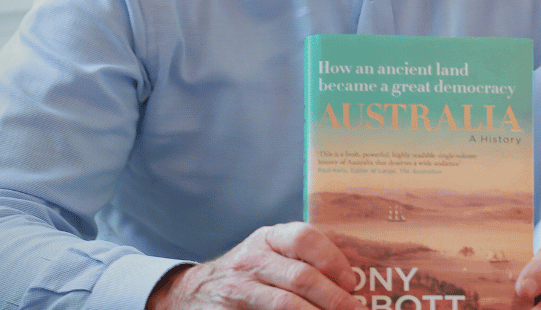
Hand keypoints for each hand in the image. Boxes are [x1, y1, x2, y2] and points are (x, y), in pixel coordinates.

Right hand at [146, 222, 359, 309]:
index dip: (332, 258)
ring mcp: (240, 287)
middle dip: (334, 297)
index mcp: (268, 238)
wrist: (189, 293)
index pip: (304, 237)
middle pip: (301, 276)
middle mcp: (252, 258)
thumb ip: (298, 258)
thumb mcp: (266, 254)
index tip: (351, 280)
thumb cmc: (245, 274)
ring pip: (286, 303)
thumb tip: (349, 281)